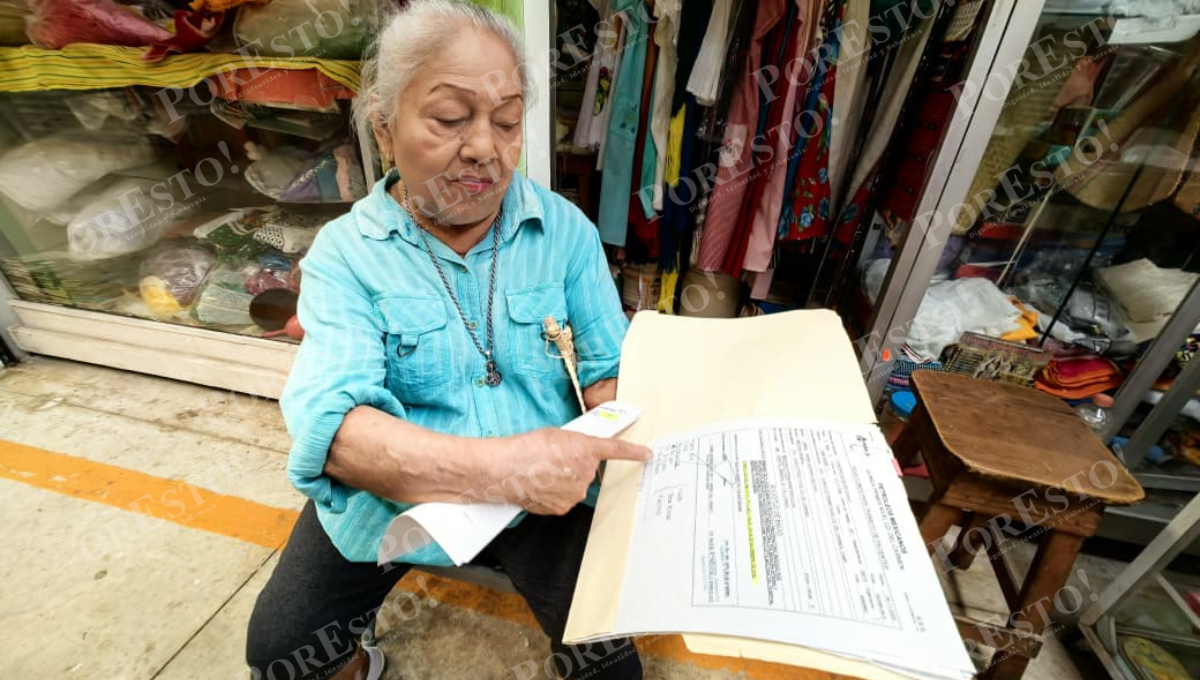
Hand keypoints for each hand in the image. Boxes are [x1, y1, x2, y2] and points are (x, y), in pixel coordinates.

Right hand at [496, 428, 651, 514]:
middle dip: (574, 465)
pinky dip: (553, 493)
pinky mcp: (563, 507)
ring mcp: (575, 492)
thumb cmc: (525, 449)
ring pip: (574, 485)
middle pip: (587, 469)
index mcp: (585, 449)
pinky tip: (539, 485)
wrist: (505, 469)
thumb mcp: (555, 435)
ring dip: (562, 480)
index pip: (616, 450)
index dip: (634, 452)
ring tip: (541, 473)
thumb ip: (574, 443)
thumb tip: (577, 450)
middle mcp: (585, 472)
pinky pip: (563, 498)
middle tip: (553, 460)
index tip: (647, 454)